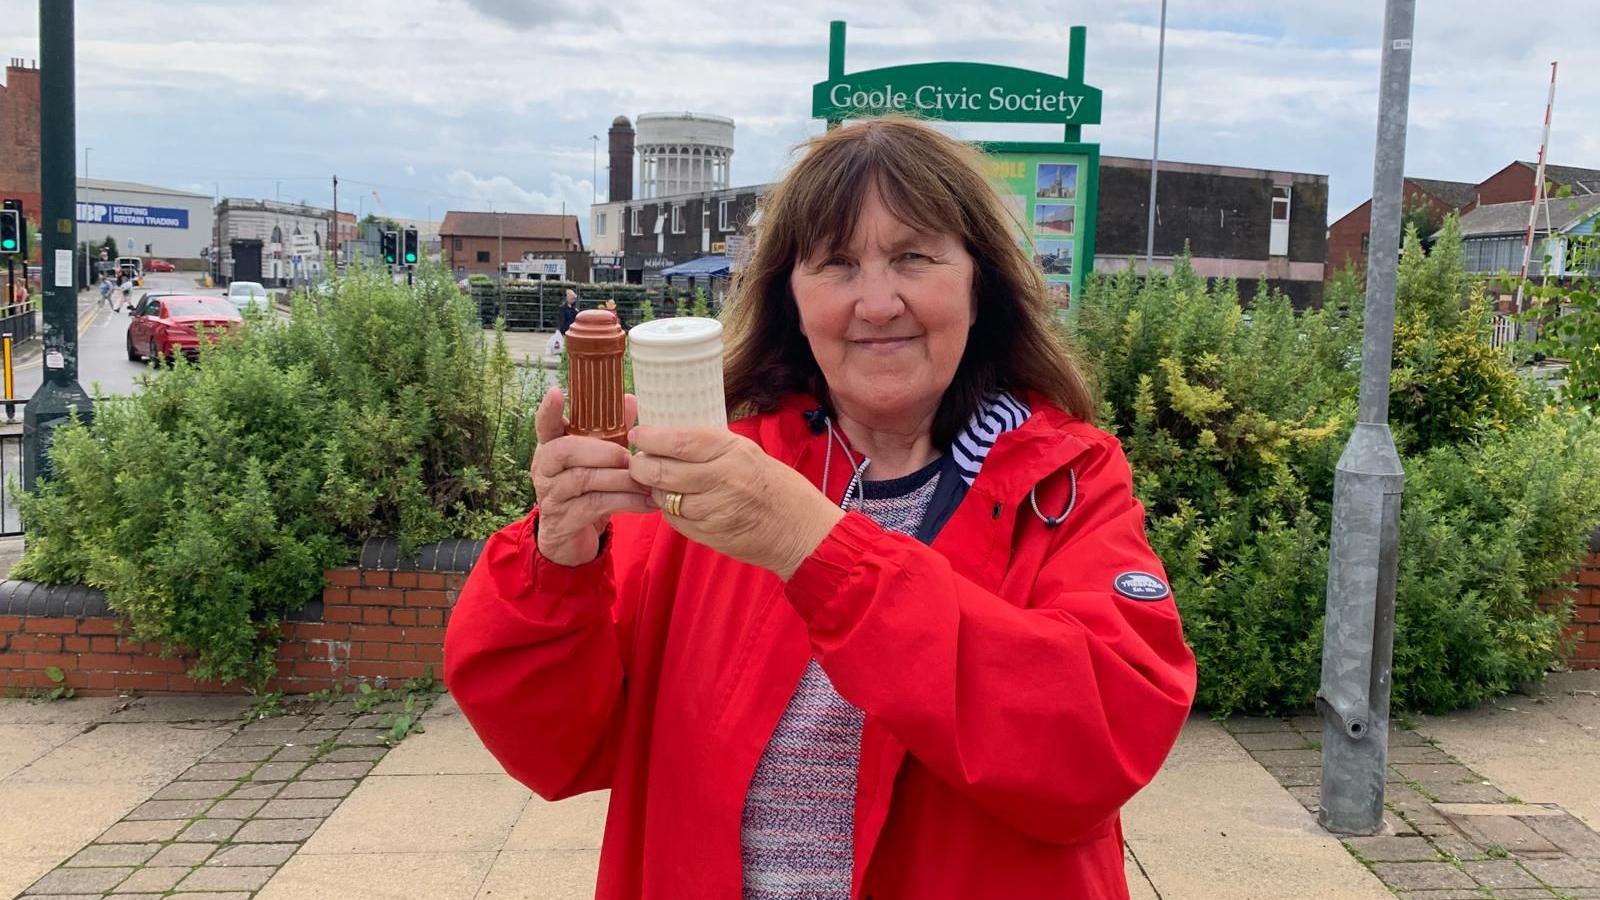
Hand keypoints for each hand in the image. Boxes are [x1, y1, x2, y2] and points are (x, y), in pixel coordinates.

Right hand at [531, 387, 652, 566]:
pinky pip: (596, 505)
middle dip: (602, 450)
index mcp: (551, 447)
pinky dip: (626, 502)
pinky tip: (647, 502)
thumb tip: (629, 399)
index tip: (556, 392)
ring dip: (620, 479)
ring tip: (646, 481)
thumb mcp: (598, 460)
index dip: (548, 410)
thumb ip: (612, 431)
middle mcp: (544, 469)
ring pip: (583, 479)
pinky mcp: (564, 520)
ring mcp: (551, 495)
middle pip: (565, 451)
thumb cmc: (588, 490)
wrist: (571, 538)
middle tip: (628, 457)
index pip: (544, 425)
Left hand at [629, 427, 844, 579]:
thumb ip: (711, 446)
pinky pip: (675, 520)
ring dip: (655, 489)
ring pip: (665, 497)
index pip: (680, 440)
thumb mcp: (748, 453)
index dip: (652, 437)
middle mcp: (724, 479)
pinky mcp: (710, 535)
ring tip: (659, 481)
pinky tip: (678, 503)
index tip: (639, 433)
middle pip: (663, 470)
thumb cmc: (777, 487)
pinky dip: (670, 510)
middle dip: (641, 465)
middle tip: (638, 461)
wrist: (802, 531)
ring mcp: (715, 510)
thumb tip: (668, 434)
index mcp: (734, 451)